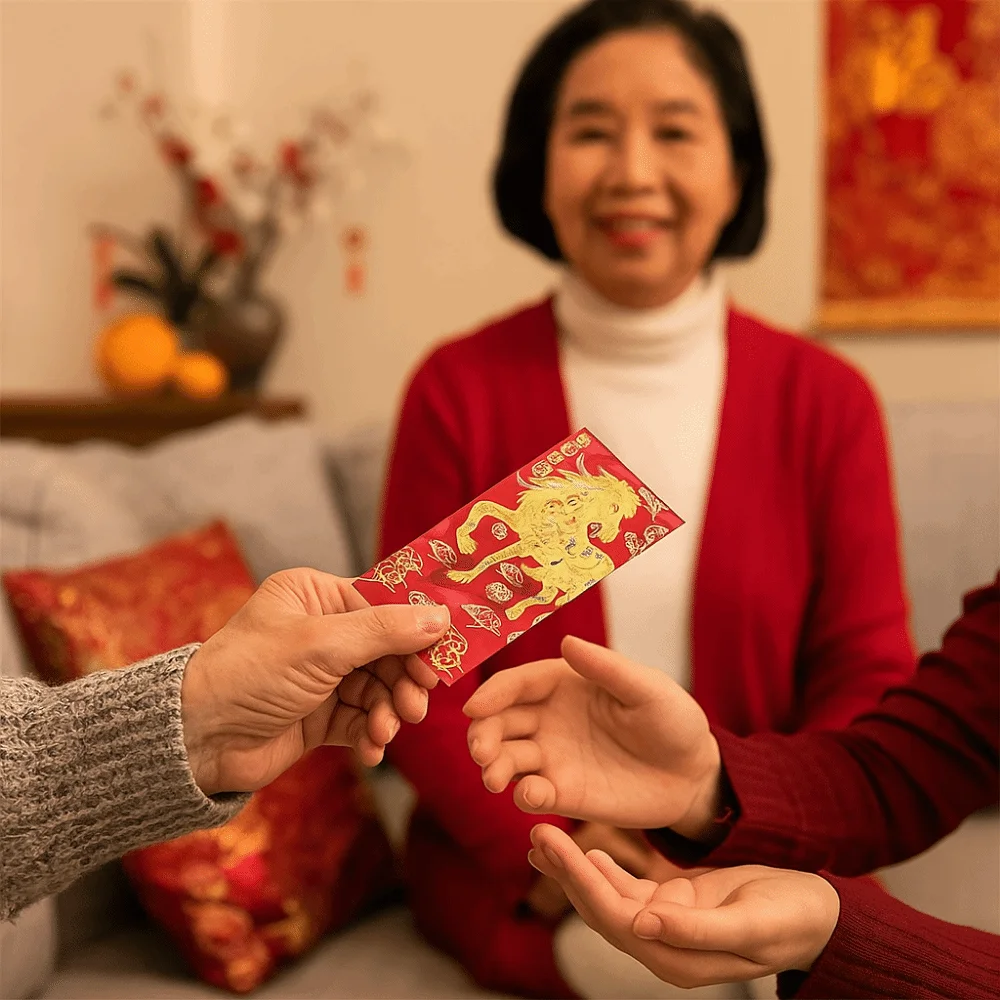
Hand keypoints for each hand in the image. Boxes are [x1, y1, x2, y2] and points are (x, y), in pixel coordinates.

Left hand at [181, 568, 449, 794]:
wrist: (197, 739)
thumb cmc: (248, 673)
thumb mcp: (321, 644)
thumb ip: (384, 631)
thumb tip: (440, 617)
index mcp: (315, 596)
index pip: (383, 603)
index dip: (417, 627)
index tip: (448, 647)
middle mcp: (321, 631)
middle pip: (387, 649)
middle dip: (404, 677)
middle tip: (420, 699)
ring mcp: (321, 675)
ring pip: (378, 688)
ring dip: (389, 709)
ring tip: (389, 727)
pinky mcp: (319, 715)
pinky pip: (361, 719)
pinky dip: (372, 733)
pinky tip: (373, 747)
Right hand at [464, 636, 722, 837]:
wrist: (694, 775)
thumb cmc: (673, 720)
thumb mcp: (647, 688)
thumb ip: (607, 668)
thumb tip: (567, 642)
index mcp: (564, 683)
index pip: (517, 684)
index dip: (492, 693)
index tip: (475, 707)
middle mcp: (549, 718)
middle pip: (499, 721)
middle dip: (482, 734)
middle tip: (481, 751)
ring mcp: (553, 757)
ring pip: (506, 757)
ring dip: (493, 766)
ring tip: (495, 778)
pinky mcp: (563, 793)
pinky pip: (531, 793)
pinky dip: (524, 794)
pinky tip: (532, 794)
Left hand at [527, 824, 839, 988]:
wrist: (817, 917)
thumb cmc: (791, 917)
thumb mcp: (750, 922)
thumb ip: (696, 929)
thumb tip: (641, 926)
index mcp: (676, 957)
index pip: (612, 915)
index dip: (578, 879)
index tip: (551, 841)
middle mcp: (662, 946)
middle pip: (600, 907)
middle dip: (566, 871)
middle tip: (535, 832)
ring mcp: (665, 926)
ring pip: (607, 896)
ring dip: (576, 868)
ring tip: (543, 837)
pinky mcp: (672, 906)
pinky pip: (627, 888)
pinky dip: (602, 869)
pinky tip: (584, 849)